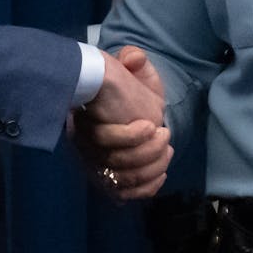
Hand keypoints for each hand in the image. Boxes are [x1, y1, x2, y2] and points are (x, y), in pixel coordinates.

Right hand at [72, 46, 170, 199]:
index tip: (152, 125)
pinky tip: (160, 176)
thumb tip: (133, 58)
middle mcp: (86, 145)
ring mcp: (95, 164)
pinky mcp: (108, 179)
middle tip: (164, 135)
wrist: (115, 101)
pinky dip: (144, 188)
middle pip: (116, 161)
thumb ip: (133, 59)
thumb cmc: (122, 82)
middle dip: (148, 152)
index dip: (130, 137)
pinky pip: (123, 194)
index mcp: (87, 119)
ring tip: (166, 149)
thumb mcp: (129, 66)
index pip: (101, 137)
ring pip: (123, 179)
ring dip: (151, 166)